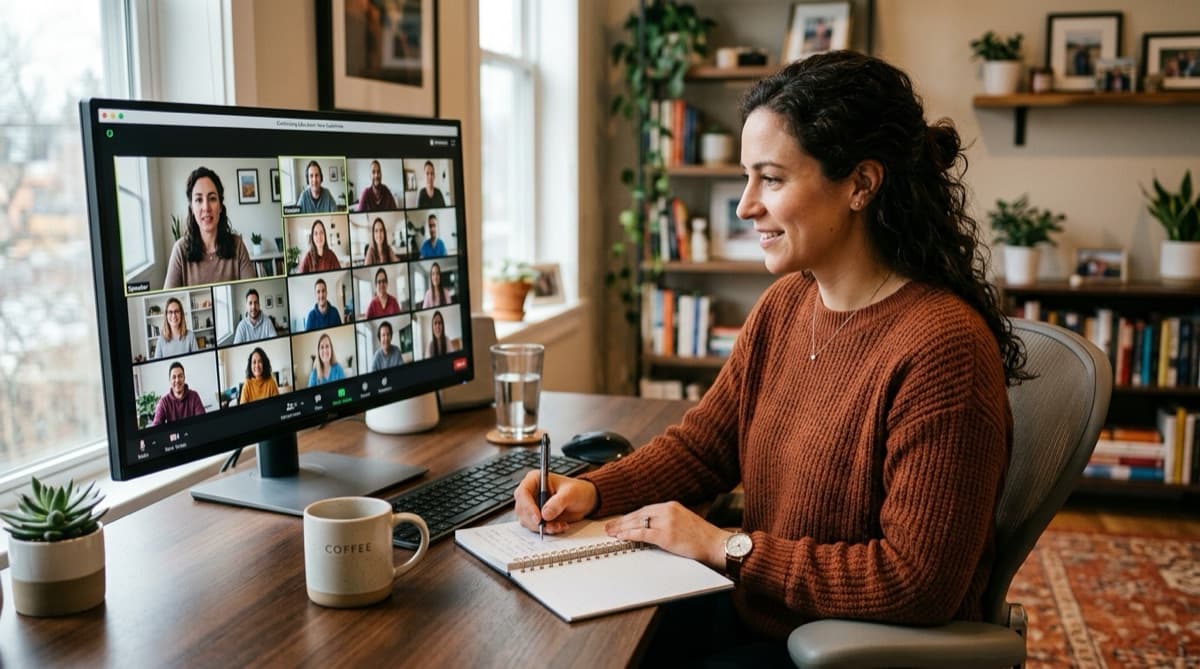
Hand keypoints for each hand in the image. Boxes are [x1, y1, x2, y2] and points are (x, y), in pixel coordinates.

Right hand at [513, 471, 597, 534]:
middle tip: (550, 526)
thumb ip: (558, 502)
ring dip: (543, 527)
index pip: (523, 493)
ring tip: (559, 525)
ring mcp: (533, 506)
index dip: (528, 506)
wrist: (584, 501)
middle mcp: (531, 492)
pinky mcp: (537, 517)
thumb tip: (545, 514)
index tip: (538, 518)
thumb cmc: (577, 490)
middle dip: (535, 521)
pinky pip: (535, 527)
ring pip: (527, 521)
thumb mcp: (570, 493)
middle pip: (522, 509)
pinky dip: (547, 530)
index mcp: (535, 479)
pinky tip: (559, 526)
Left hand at [605, 501, 731, 569]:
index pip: (645, 509)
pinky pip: (642, 534)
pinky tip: (621, 537)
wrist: (715, 544)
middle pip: (638, 514)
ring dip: (622, 528)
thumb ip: (668, 520)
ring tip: (611, 532)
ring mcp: (667, 522)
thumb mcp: (684, 520)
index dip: (630, 516)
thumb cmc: (702, 537)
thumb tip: (652, 526)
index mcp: (671, 506)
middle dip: (622, 521)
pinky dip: (629, 534)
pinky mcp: (666, 536)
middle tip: (609, 526)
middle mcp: (668, 510)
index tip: (621, 520)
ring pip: (637, 523)